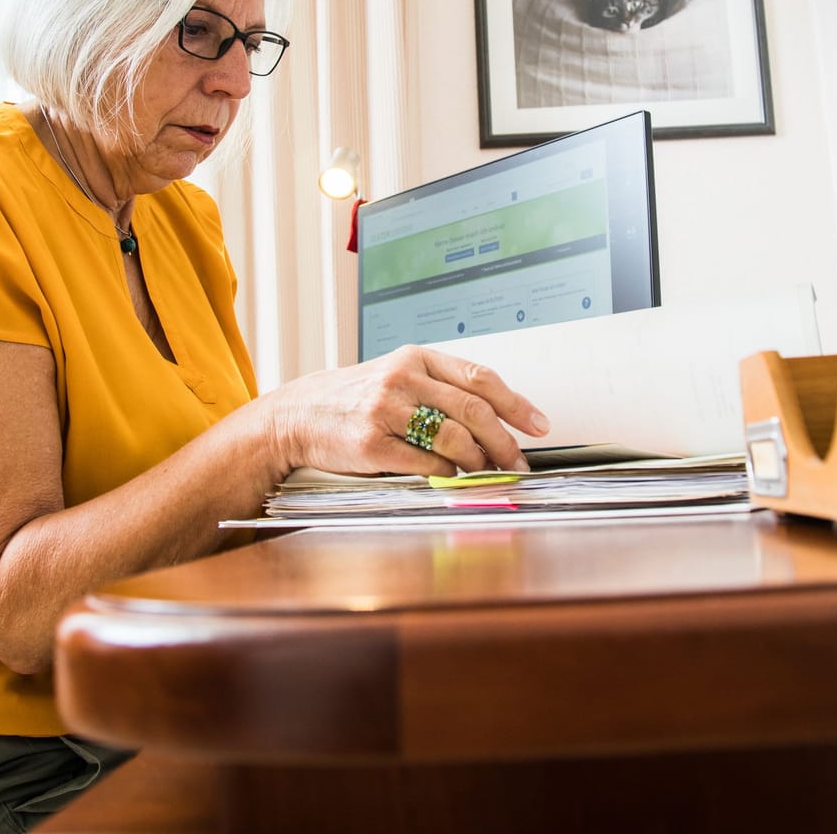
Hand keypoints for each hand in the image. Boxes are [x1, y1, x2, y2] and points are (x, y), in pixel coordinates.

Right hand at [263, 345, 550, 476]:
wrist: (297, 415)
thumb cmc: (355, 398)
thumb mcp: (397, 377)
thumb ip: (441, 389)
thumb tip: (497, 419)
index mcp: (416, 358)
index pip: (480, 378)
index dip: (516, 404)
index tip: (539, 424)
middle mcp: (402, 379)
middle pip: (473, 411)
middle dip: (504, 441)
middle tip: (517, 461)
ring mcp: (385, 411)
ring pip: (453, 438)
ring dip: (479, 461)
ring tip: (487, 471)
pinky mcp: (371, 445)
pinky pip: (425, 463)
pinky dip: (448, 473)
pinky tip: (454, 477)